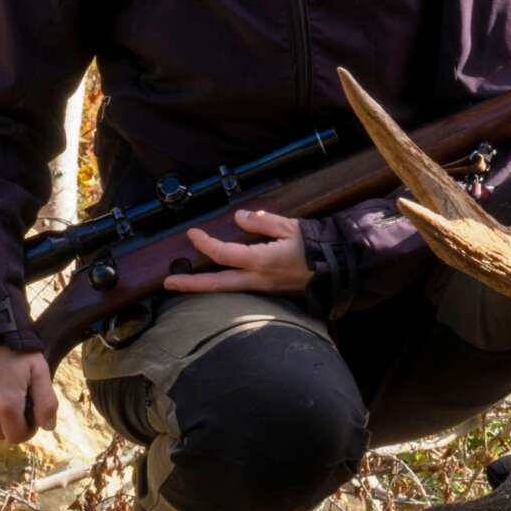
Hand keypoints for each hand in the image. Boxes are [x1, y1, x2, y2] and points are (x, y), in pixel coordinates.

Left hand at [171, 207, 312, 294]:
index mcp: (260, 261)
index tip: (193, 233)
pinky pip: (242, 290)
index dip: (204, 243)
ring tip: (186, 283)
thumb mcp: (290, 226)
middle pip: (217, 284)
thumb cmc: (318, 246)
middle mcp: (258, 279)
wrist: (341, 269)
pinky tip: (219, 281)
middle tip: (168, 282)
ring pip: (228, 290)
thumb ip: (262, 222)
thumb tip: (238, 218)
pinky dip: (226, 286)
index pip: (223, 253)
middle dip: (191, 284)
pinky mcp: (272, 293)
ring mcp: (264, 290)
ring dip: (206, 286)